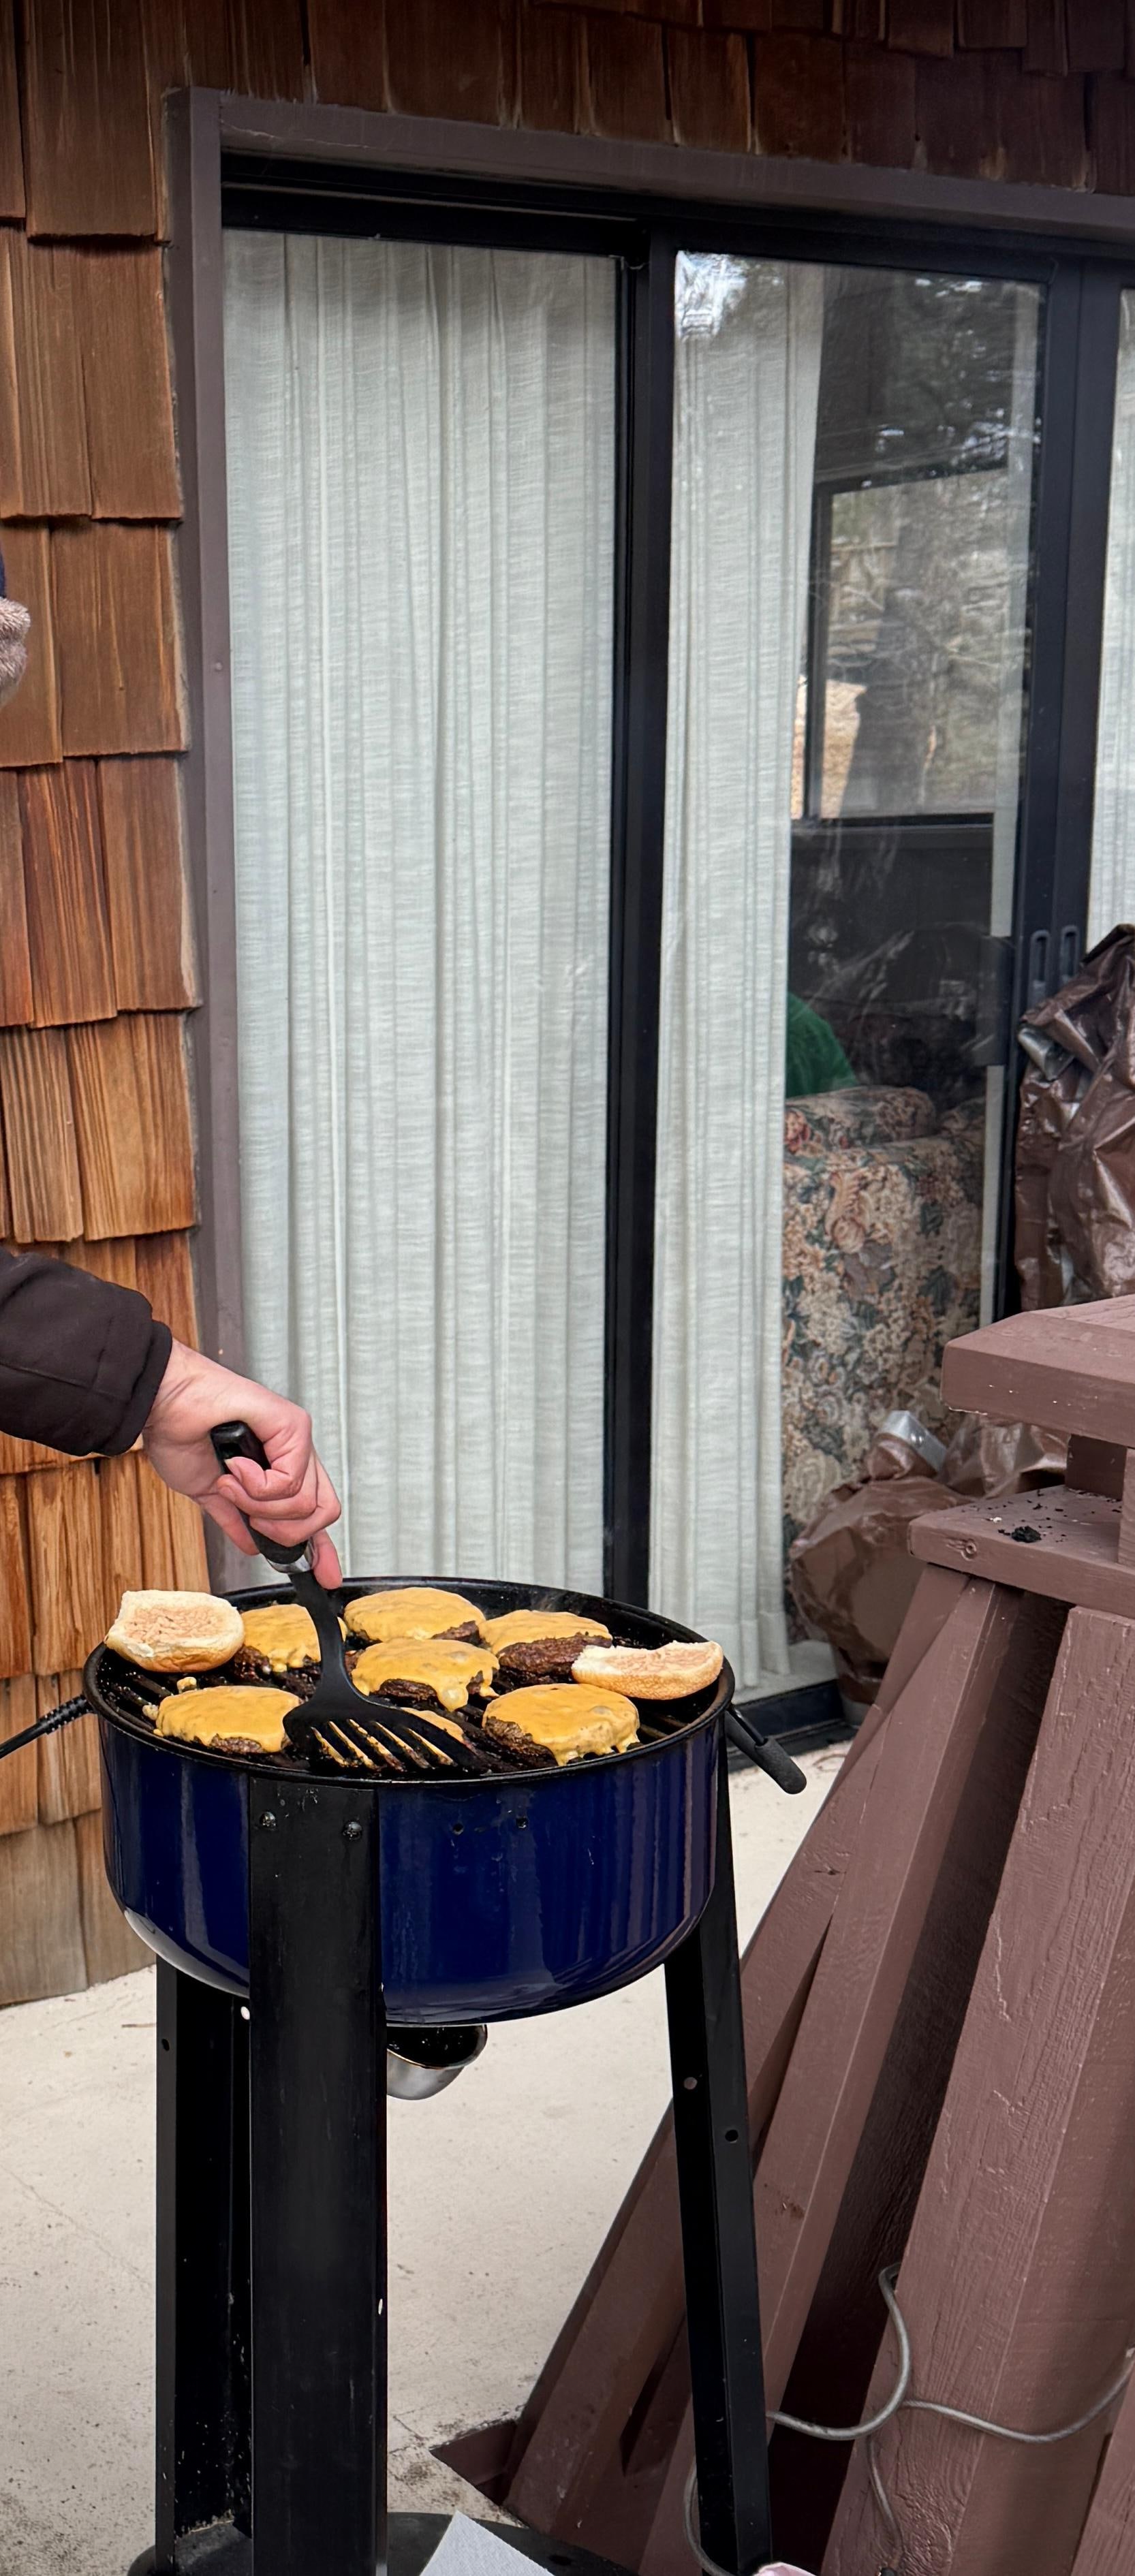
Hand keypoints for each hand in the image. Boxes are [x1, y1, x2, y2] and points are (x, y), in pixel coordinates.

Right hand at [142, 1341, 341, 1583]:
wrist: (162, 1405)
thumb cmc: (180, 1434)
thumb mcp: (210, 1494)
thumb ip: (237, 1520)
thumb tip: (253, 1547)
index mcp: (278, 1469)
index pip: (313, 1514)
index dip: (322, 1549)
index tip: (326, 1576)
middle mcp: (293, 1453)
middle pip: (320, 1513)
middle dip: (281, 1529)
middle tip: (250, 1518)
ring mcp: (296, 1439)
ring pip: (303, 1504)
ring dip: (258, 1505)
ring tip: (232, 1482)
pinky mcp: (293, 1424)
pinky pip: (290, 1482)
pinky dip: (257, 1486)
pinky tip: (236, 1467)